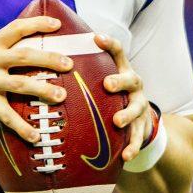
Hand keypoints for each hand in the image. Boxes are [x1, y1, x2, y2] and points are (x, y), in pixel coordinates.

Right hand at [0, 16, 73, 142]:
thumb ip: (0, 53)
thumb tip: (32, 53)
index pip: (16, 28)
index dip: (37, 24)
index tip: (57, 24)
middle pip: (24, 55)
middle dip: (49, 59)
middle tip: (69, 64)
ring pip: (21, 83)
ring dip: (43, 90)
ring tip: (61, 96)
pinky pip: (8, 116)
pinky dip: (23, 127)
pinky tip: (36, 135)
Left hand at [94, 32, 152, 164]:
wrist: (138, 117)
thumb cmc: (110, 92)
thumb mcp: (102, 77)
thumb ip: (84, 68)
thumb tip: (50, 56)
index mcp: (121, 69)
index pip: (117, 52)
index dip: (109, 43)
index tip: (96, 37)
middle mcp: (133, 85)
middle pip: (131, 79)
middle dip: (119, 80)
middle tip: (107, 84)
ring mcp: (139, 105)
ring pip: (137, 108)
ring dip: (127, 114)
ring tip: (117, 121)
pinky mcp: (143, 126)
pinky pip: (138, 137)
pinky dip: (133, 146)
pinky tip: (125, 156)